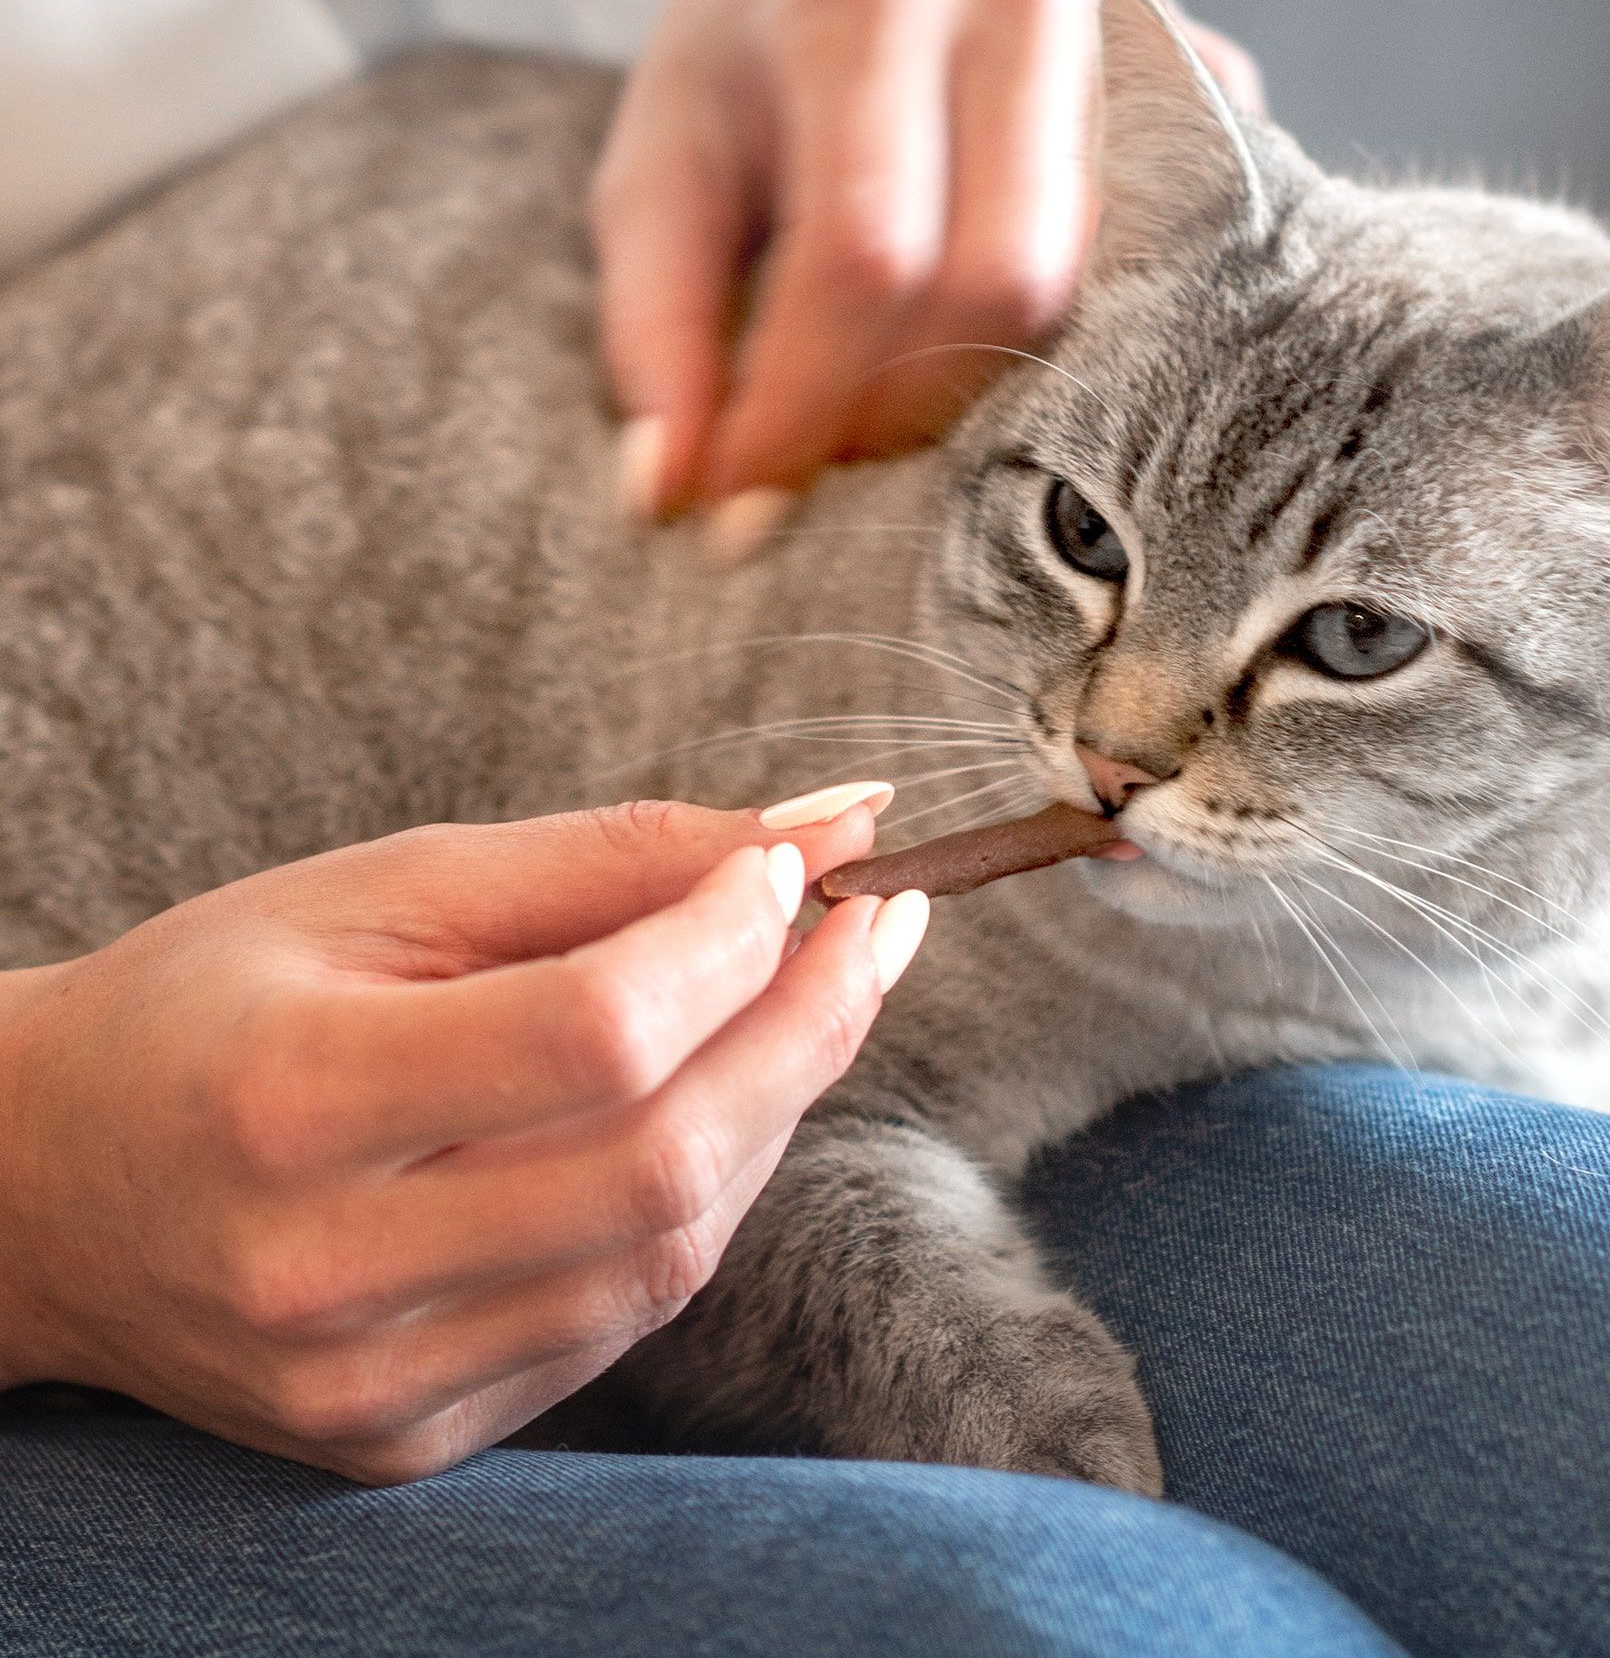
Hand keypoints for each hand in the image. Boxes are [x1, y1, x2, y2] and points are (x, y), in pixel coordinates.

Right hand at [0, 793, 924, 1482]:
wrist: (43, 1189)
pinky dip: (700, 1198)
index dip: (732, 940)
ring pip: (672, 1253)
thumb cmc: (219, 1000)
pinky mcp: (407, 1438)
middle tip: (875, 926)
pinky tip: (708, 1105)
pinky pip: (622, 1318)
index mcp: (294, 1101)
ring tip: (801, 1002)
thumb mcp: (390, 888)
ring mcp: (370, 1383)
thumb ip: (613, 857)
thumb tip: (833, 822)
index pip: (596, 1031)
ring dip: (774, 1112)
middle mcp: (326, 1273)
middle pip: (664, 1162)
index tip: (794, 867)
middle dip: (811, 1028)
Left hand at [595, 0, 1261, 515]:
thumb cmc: (752, 61)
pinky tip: (1033, 349)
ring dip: (1012, 391)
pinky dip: (1107, 338)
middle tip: (842, 452)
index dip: (805, 406)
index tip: (748, 507)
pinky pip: (1187, 257)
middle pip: (1005, 279)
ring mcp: (1141, 36)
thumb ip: (654, 326)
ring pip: (1111, 288)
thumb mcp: (659, 164)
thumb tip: (676, 495)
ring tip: (922, 407)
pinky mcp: (1212, 81)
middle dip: (912, 410)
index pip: (864, 251)